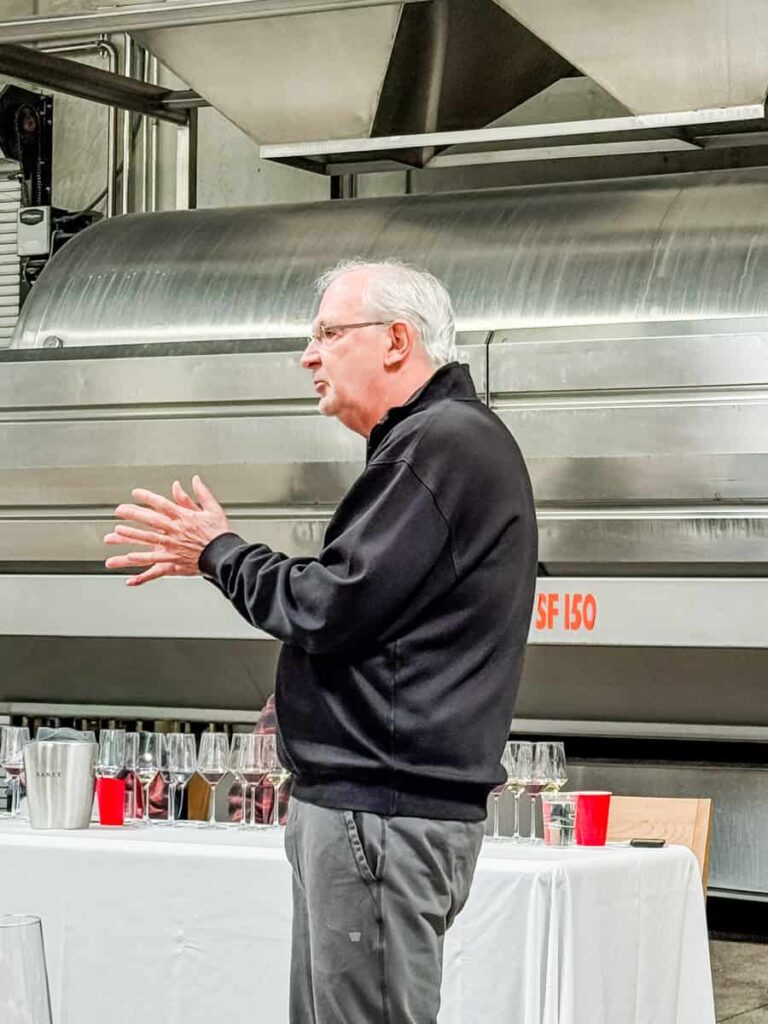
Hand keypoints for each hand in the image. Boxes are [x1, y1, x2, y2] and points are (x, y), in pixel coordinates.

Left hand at [104, 475, 230, 586]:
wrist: (225, 556)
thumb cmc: (220, 534)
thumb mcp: (214, 509)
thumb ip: (202, 493)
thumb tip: (195, 480)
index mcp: (184, 517)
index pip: (162, 504)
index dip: (147, 497)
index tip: (135, 493)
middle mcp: (176, 531)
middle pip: (150, 520)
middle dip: (133, 514)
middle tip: (119, 510)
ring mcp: (173, 547)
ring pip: (148, 540)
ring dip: (131, 536)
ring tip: (116, 532)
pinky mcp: (174, 561)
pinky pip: (155, 561)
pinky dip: (142, 560)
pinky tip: (130, 557)